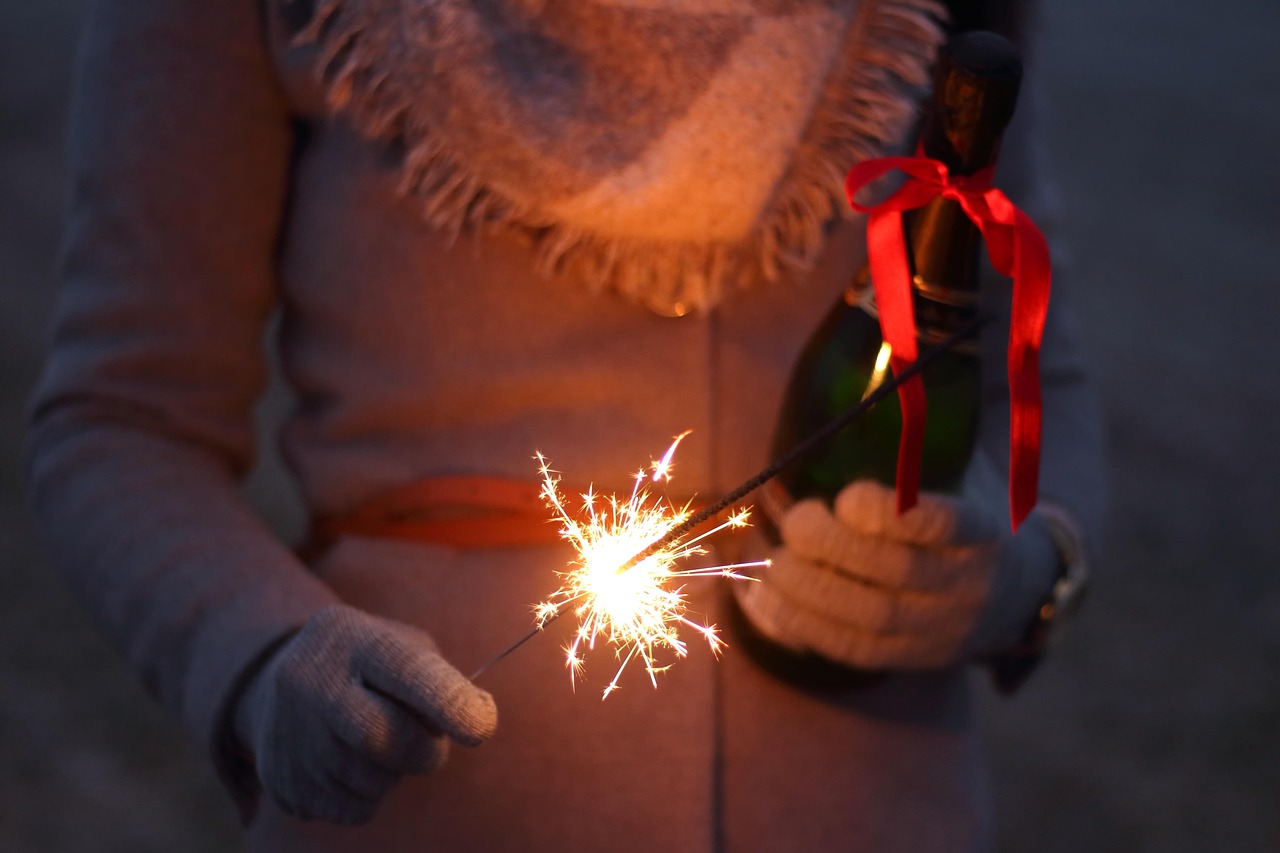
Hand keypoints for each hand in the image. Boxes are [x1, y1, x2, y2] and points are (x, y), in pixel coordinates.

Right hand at [233, 604, 496, 823]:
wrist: (274, 682)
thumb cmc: (367, 664)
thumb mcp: (399, 646)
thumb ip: (439, 679)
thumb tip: (474, 718)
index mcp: (352, 637)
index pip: (405, 670)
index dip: (447, 701)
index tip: (481, 726)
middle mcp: (311, 679)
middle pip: (382, 738)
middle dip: (424, 752)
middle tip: (432, 746)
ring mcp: (288, 731)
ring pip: (372, 781)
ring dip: (394, 772)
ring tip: (377, 743)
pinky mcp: (282, 779)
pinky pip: (354, 809)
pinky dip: (370, 795)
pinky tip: (351, 764)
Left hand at [736, 461, 1060, 669]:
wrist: (1018, 593)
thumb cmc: (967, 513)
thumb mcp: (961, 475)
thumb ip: (915, 444)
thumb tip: (862, 370)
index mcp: (984, 531)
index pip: (943, 526)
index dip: (889, 514)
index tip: (847, 495)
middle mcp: (969, 585)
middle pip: (896, 576)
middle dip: (831, 548)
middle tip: (793, 522)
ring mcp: (942, 629)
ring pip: (870, 618)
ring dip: (806, 589)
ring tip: (771, 560)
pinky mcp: (912, 658)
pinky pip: (852, 650)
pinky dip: (800, 625)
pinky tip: (763, 599)